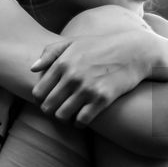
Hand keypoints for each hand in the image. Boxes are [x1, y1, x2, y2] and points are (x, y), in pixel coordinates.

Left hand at [29, 17, 160, 126]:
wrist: (134, 52)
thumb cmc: (102, 46)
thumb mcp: (75, 42)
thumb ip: (51, 52)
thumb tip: (33, 69)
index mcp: (62, 63)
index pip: (38, 92)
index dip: (41, 100)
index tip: (50, 100)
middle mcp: (72, 76)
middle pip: (48, 107)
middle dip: (51, 111)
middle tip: (60, 109)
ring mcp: (87, 88)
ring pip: (62, 116)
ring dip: (65, 118)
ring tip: (71, 115)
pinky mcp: (102, 99)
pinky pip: (81, 120)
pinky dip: (79, 123)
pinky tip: (83, 119)